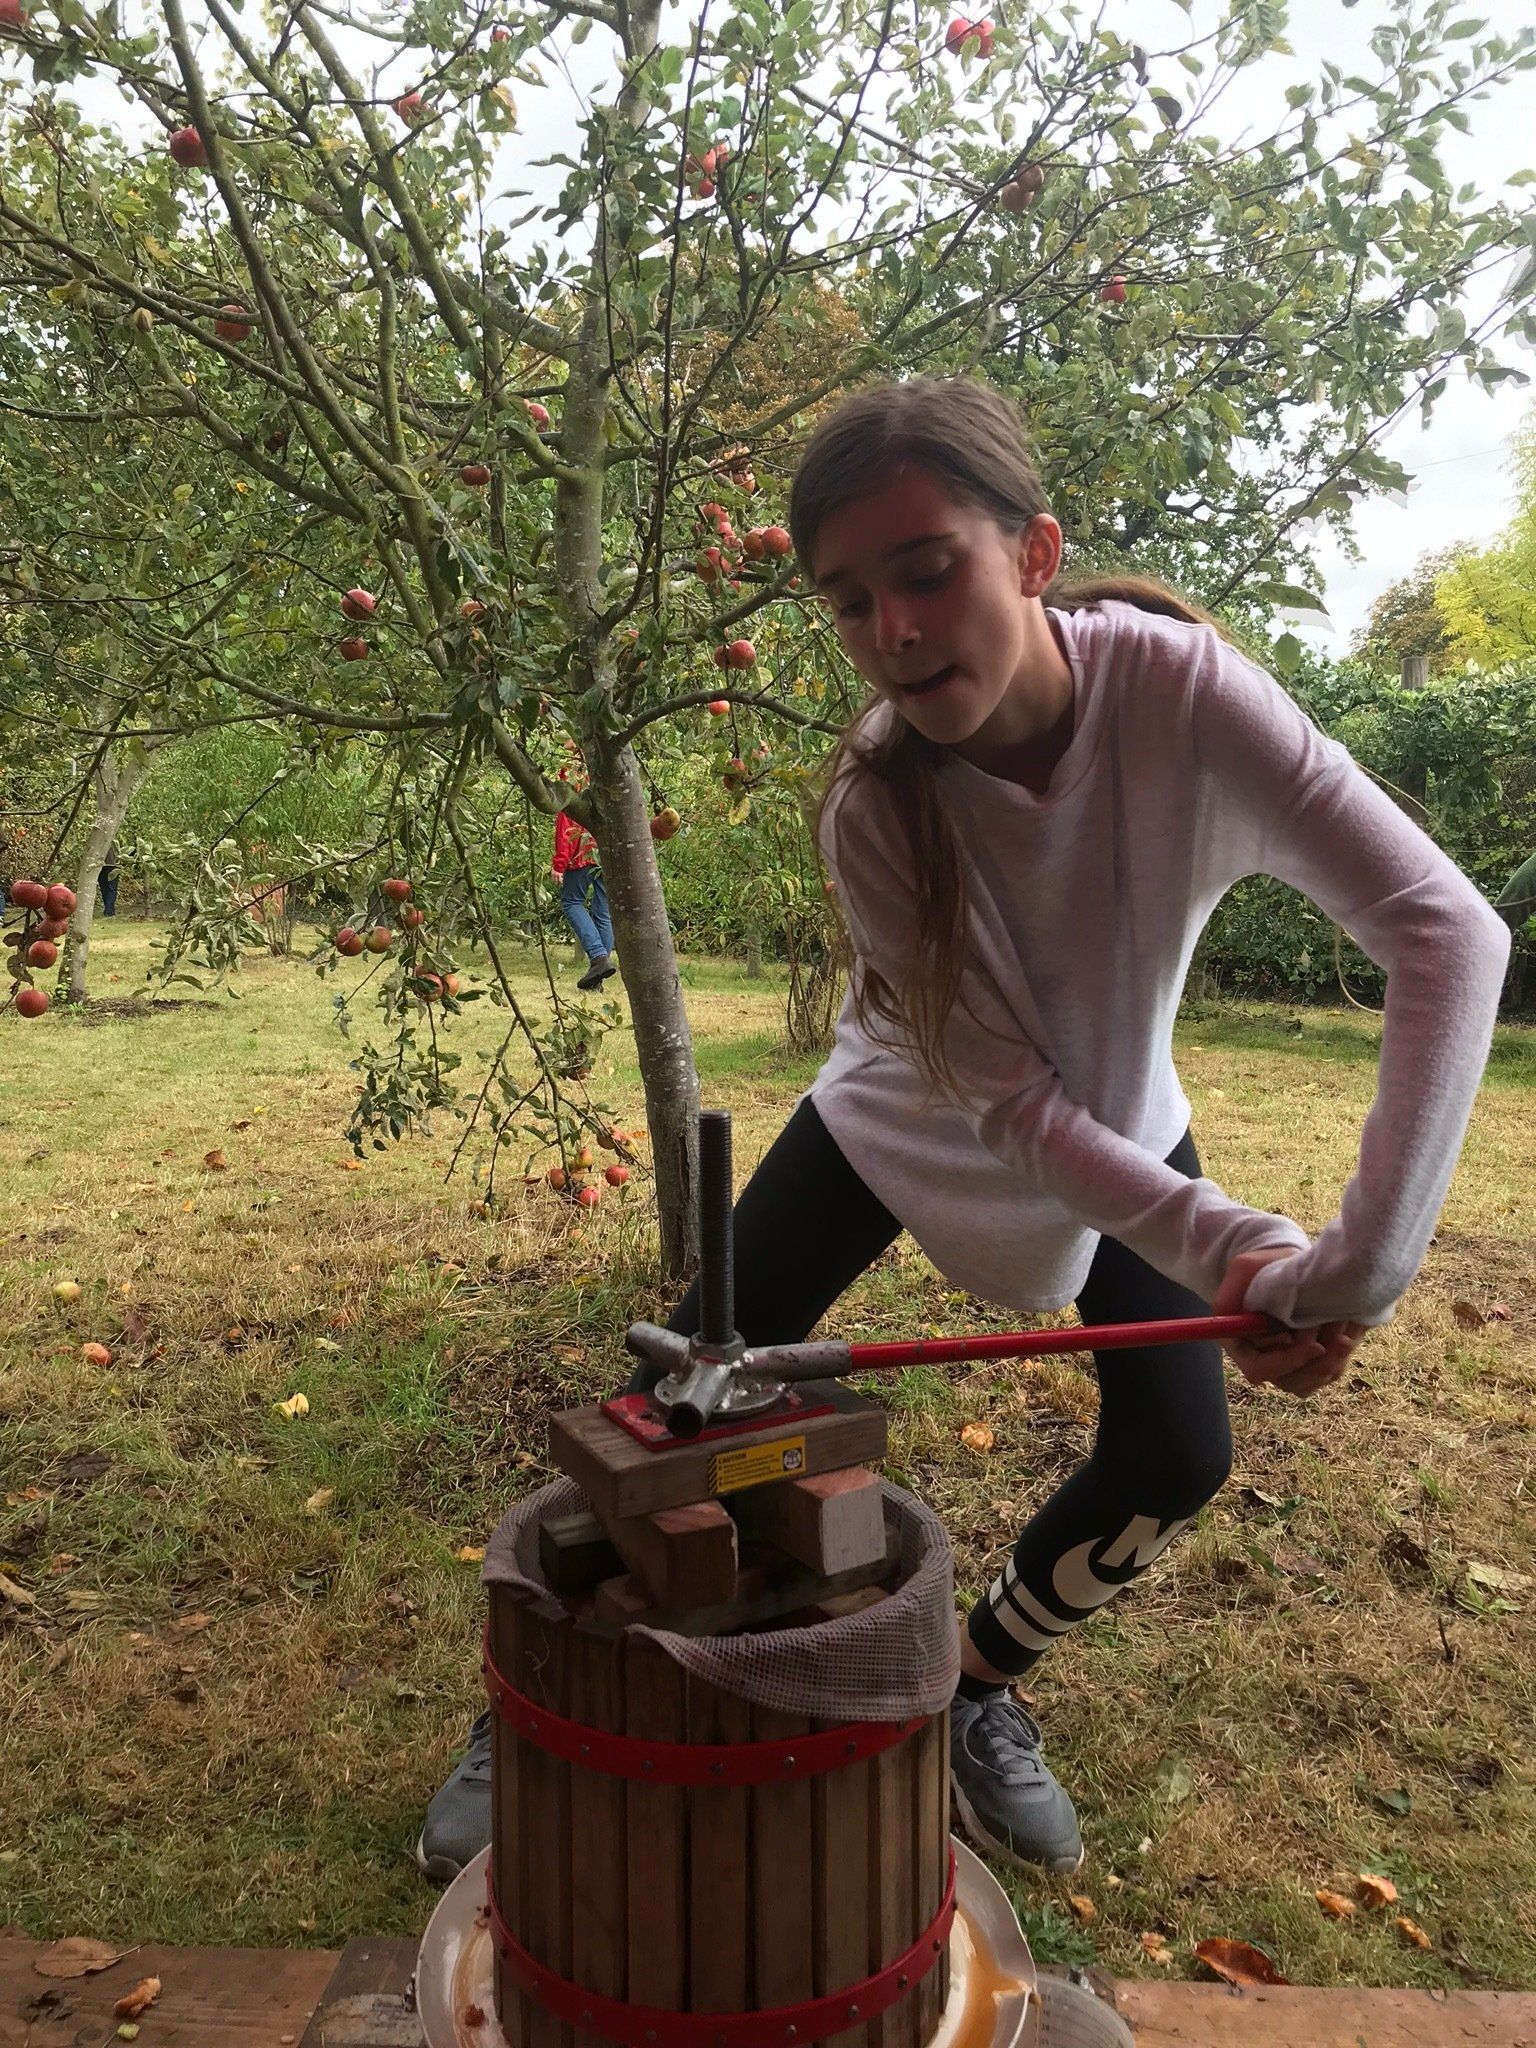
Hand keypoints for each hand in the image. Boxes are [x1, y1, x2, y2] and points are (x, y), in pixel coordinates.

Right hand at [1213, 1248, 1367, 1399]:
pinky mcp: (1312, 1361)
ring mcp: (1290, 1364)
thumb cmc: (1262, 1266)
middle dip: (1319, 1364)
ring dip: (1335, 1359)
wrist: (1285, 1263)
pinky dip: (1344, 1354)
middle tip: (1342, 1339)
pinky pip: (1331, 1370)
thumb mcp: (1242, 1269)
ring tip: (1347, 1327)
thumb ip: (1234, 1292)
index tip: (1315, 1345)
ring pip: (1314, 1379)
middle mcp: (1265, 1360)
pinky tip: (1353, 1326)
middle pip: (1292, 1382)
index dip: (1287, 1361)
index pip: (1260, 1370)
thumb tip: (1242, 1320)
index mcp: (1242, 1344)